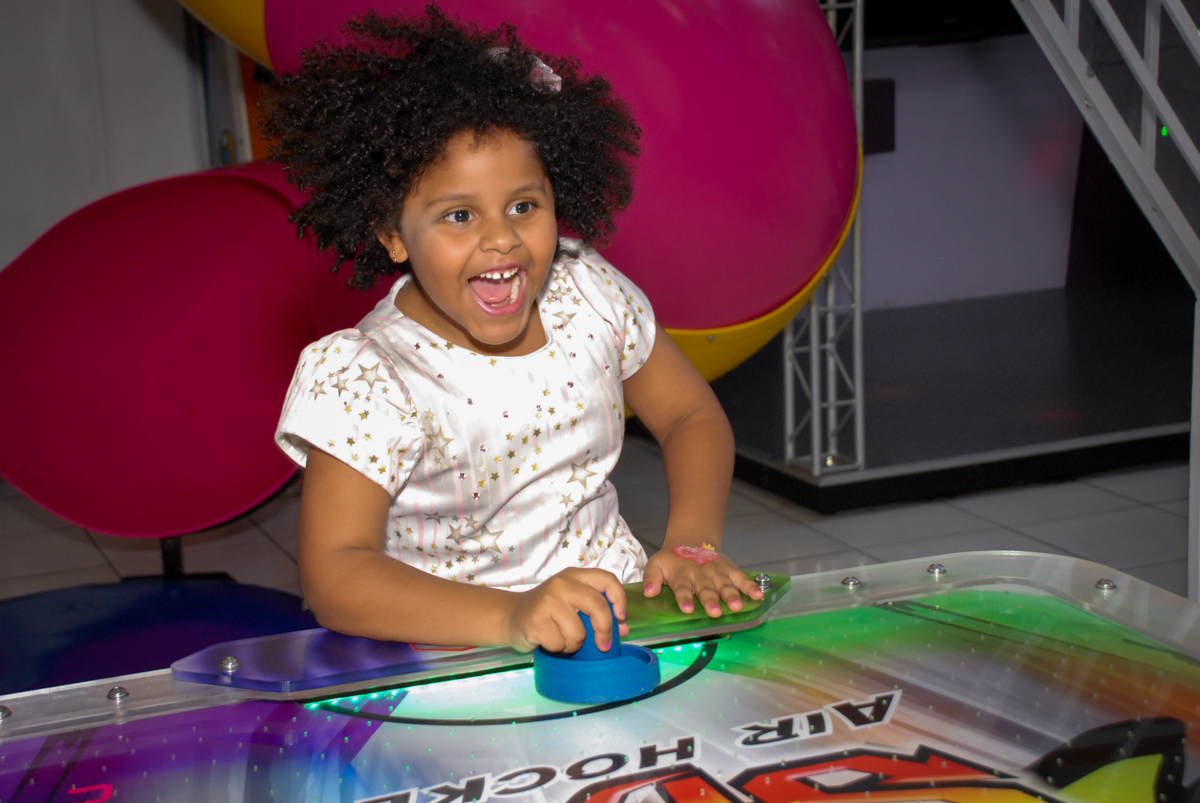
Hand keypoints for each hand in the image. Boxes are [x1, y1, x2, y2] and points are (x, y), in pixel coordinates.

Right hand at [504, 568, 628, 652]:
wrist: (511, 616)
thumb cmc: (548, 612)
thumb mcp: (573, 605)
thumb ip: (598, 613)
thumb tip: (623, 629)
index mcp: (575, 576)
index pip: (607, 579)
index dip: (619, 599)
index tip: (621, 617)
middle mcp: (562, 584)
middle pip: (598, 606)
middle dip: (605, 630)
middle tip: (603, 646)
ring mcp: (548, 601)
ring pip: (579, 632)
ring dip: (574, 644)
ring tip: (563, 639)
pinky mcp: (536, 620)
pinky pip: (560, 644)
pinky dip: (559, 649)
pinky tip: (549, 641)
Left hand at [642, 548, 762, 616]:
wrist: (691, 539)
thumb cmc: (672, 559)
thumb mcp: (656, 564)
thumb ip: (651, 578)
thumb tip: (648, 593)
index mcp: (681, 575)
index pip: (682, 588)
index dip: (685, 598)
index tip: (687, 609)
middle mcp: (700, 574)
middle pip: (706, 589)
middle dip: (710, 600)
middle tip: (715, 612)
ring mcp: (716, 572)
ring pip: (725, 585)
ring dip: (731, 595)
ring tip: (736, 606)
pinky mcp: (730, 570)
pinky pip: (741, 578)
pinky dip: (750, 587)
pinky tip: (758, 596)